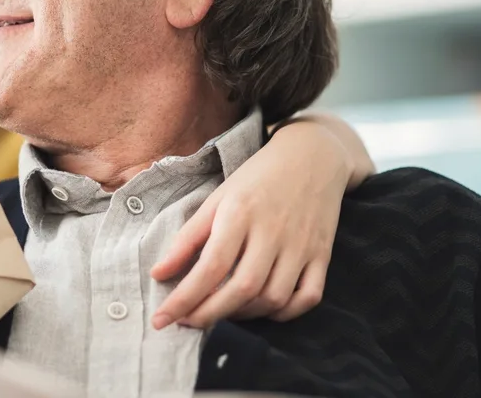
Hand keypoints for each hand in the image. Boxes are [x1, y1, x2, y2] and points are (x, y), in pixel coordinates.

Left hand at [149, 118, 359, 328]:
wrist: (312, 157)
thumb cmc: (256, 179)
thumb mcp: (217, 199)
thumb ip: (187, 238)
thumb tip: (158, 275)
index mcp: (240, 213)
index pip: (210, 267)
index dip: (184, 298)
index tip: (162, 319)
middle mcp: (272, 231)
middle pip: (242, 288)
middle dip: (208, 314)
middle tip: (186, 322)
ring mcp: (301, 245)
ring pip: (273, 298)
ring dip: (242, 314)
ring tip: (220, 310)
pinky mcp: (322, 254)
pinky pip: (308, 298)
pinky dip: (284, 313)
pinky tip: (262, 308)